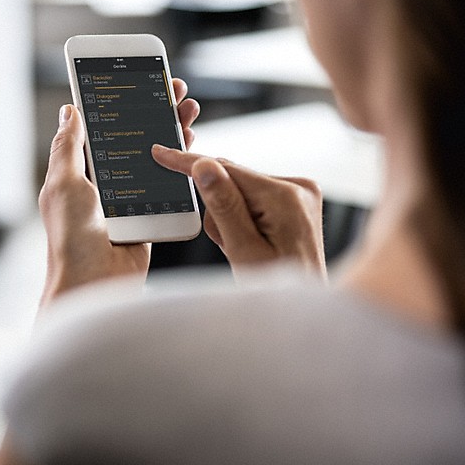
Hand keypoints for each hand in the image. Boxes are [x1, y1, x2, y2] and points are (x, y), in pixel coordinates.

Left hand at [38, 79, 199, 304]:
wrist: (93, 284)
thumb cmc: (70, 238)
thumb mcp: (62, 183)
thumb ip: (68, 146)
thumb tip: (68, 111)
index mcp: (81, 173)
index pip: (104, 128)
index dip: (121, 103)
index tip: (138, 81)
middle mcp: (106, 183)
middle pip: (135, 138)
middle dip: (154, 111)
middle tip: (173, 90)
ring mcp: (130, 199)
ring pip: (156, 157)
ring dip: (172, 132)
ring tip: (188, 111)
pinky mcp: (151, 215)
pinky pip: (168, 186)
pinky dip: (181, 165)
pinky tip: (191, 146)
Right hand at [151, 146, 325, 276]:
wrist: (302, 312)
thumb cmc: (274, 288)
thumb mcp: (242, 250)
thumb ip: (223, 206)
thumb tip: (204, 166)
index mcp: (286, 197)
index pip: (227, 169)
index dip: (190, 163)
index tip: (162, 152)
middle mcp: (298, 187)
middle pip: (234, 181)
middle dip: (219, 209)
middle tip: (229, 244)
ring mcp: (300, 193)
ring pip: (240, 190)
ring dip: (229, 217)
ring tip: (242, 249)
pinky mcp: (295, 201)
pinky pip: (253, 197)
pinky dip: (242, 217)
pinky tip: (251, 242)